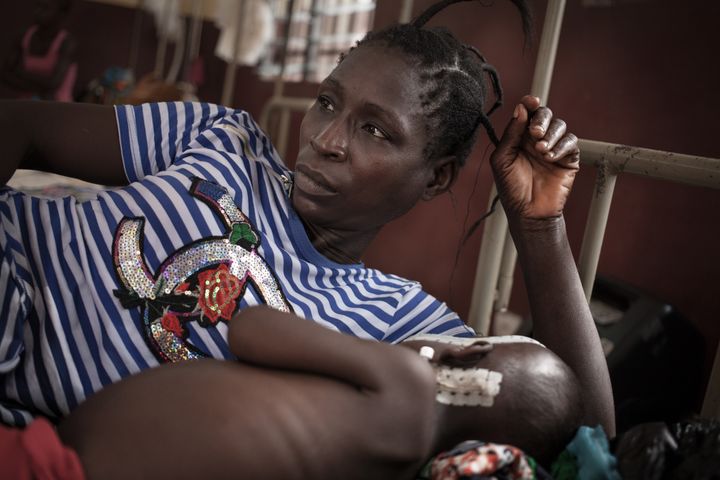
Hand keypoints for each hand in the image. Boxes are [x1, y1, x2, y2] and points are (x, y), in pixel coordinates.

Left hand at [490, 95, 579, 219]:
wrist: (528, 212)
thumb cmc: (511, 188)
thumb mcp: (502, 159)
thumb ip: (511, 134)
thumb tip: (520, 109)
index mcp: (519, 137)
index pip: (527, 113)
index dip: (530, 103)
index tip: (532, 101)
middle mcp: (537, 139)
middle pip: (545, 115)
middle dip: (541, 119)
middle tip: (535, 132)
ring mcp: (554, 148)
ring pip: (560, 126)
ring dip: (551, 134)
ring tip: (541, 151)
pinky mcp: (568, 158)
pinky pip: (571, 142)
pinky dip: (561, 146)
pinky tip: (550, 158)